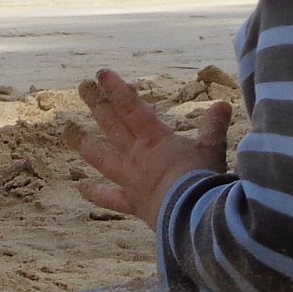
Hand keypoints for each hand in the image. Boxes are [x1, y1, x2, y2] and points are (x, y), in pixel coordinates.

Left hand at [73, 69, 231, 227]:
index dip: (116, 90)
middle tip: (83, 87)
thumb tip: (223, 104)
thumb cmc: (203, 180)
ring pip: (102, 158)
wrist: (193, 217)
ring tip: (69, 130)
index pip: (131, 108)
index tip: (101, 74)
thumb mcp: (212, 149)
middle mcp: (137, 156)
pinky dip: (95, 194)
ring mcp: (131, 179)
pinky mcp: (133, 203)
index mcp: (155, 140)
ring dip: (85, 143)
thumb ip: (214, 127)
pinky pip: (110, 198)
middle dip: (97, 104)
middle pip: (112, 125)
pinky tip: (81, 188)